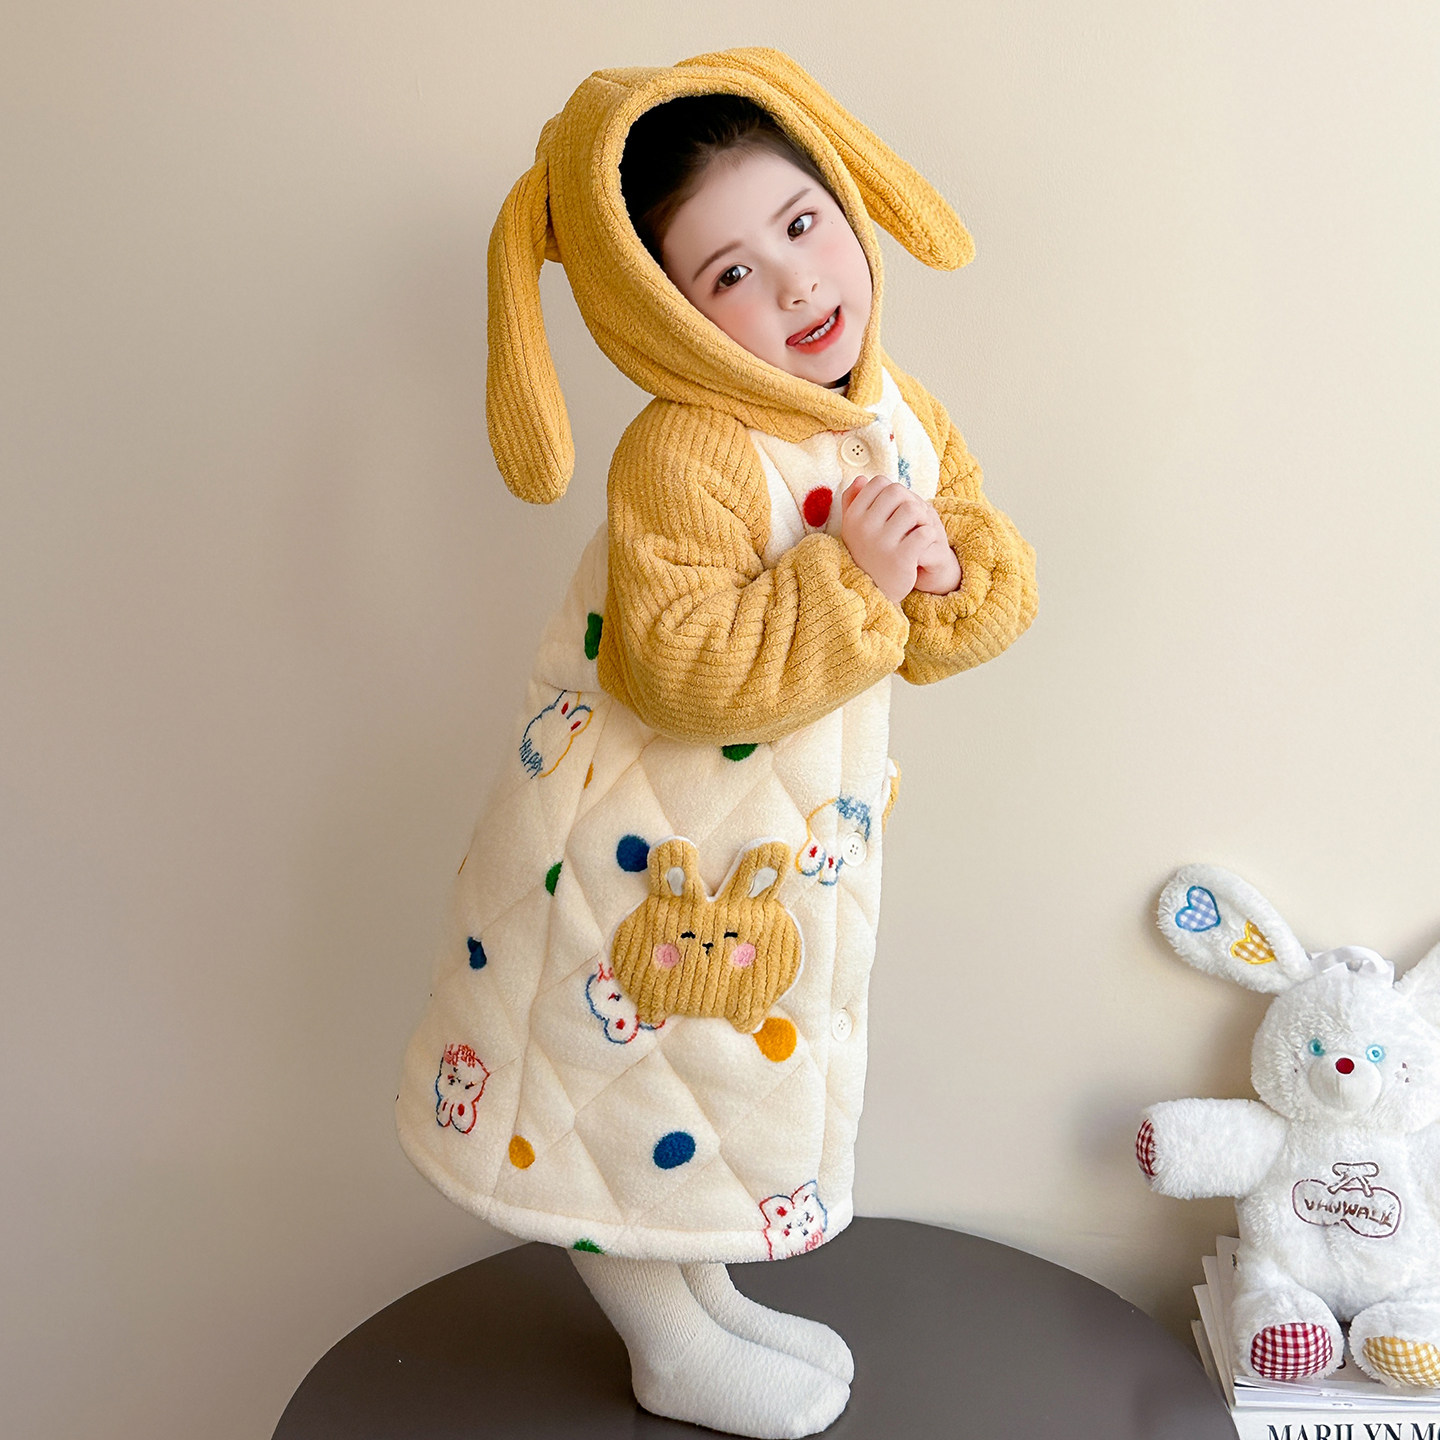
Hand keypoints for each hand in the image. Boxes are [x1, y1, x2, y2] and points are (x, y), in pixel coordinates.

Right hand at [839, 476, 958, 600]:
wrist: (875, 592)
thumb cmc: (867, 555)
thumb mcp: (854, 529)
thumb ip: (853, 502)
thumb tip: (861, 478)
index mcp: (853, 517)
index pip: (879, 483)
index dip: (893, 491)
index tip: (896, 509)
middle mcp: (863, 528)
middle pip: (897, 492)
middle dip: (910, 501)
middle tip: (912, 520)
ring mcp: (881, 543)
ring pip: (913, 509)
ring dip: (922, 518)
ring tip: (918, 531)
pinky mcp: (900, 558)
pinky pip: (925, 532)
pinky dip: (930, 535)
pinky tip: (924, 544)